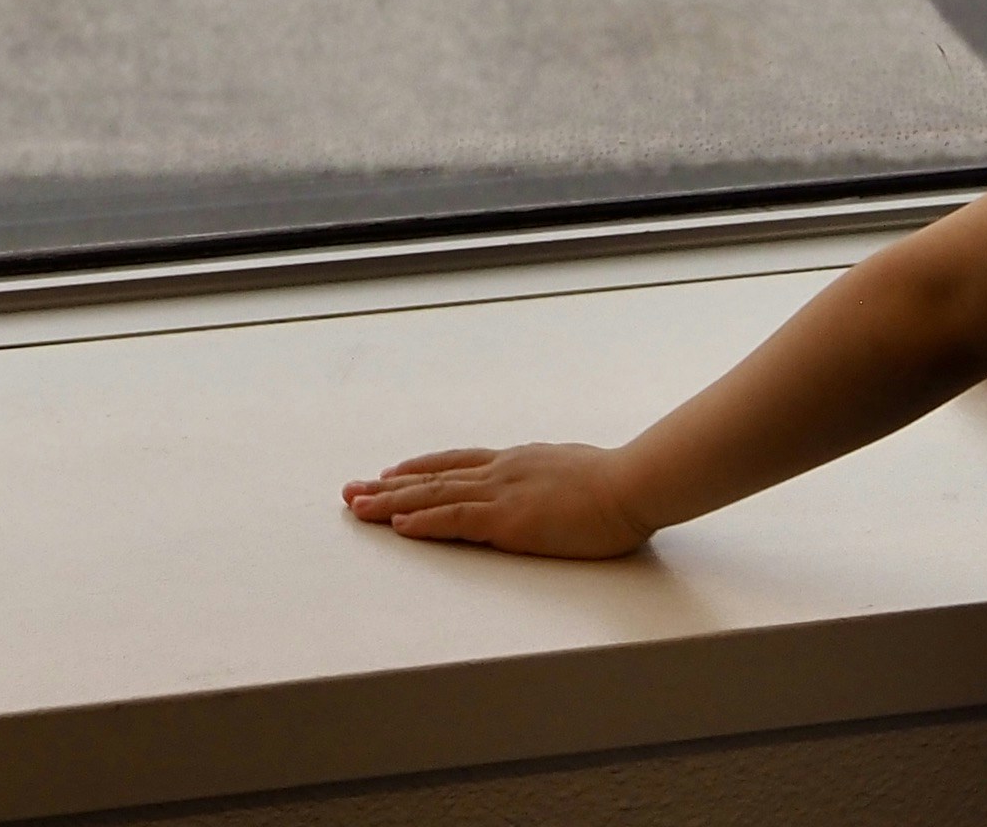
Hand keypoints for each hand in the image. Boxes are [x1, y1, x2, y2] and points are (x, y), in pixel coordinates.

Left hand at [338, 443, 650, 557]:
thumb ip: (555, 481)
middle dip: (389, 486)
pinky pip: (455, 519)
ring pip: (433, 496)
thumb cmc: (620, 484)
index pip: (457, 463)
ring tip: (357, 508)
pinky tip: (398, 526)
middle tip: (352, 491)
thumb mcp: (576, 476)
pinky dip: (423, 522)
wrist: (634, 483)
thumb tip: (554, 489)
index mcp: (517, 462)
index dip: (420, 469)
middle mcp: (501, 471)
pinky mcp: (509, 519)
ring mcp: (502, 493)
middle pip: (433, 477)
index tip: (390, 473)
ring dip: (391, 503)